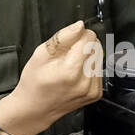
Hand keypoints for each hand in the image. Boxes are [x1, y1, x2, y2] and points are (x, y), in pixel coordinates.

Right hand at [0, 20, 102, 134]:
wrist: (35, 108)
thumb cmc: (35, 82)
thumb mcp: (40, 54)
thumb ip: (62, 37)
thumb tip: (80, 26)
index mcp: (70, 70)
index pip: (89, 38)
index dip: (78, 35)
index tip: (67, 43)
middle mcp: (84, 82)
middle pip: (97, 47)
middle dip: (83, 46)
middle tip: (66, 55)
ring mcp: (92, 89)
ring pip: (99, 57)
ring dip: (87, 57)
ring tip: (69, 65)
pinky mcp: (96, 93)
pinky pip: (99, 70)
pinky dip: (89, 68)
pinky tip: (75, 74)